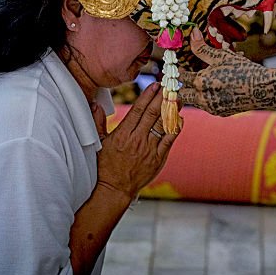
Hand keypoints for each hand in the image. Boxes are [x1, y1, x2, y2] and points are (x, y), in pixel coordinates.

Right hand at [94, 82, 178, 197]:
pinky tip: (180, 118)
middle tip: (170, 86)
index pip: (138, 110)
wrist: (115, 189)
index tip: (155, 85)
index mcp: (123, 134)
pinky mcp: (158, 158)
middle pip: (153, 114)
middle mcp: (137, 140)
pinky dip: (175, 128)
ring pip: (163, 125)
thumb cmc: (105, 166)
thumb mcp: (99, 143)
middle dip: (162, 98)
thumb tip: (96, 104)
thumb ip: (98, 122)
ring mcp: (149, 149)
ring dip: (172, 110)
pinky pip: (169, 140)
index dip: (148, 96)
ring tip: (177, 98)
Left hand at [178, 31, 275, 114]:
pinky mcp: (220, 112)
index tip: (177, 66)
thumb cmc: (243, 69)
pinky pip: (207, 106)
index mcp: (201, 82)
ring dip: (195, 92)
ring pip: (195, 101)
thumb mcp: (222, 56)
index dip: (177, 70)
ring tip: (202, 81)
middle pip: (182, 95)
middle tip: (184, 77)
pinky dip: (207, 98)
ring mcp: (212, 108)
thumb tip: (193, 34)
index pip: (181, 77)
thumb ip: (203, 48)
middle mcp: (203, 98)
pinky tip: (217, 88)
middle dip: (181, 86)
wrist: (263, 89)